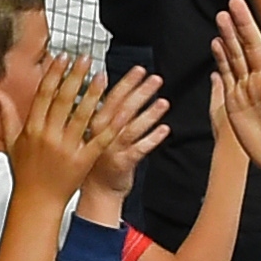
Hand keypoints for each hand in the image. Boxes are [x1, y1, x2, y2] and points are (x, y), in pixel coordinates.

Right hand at [6, 55, 105, 200]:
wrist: (37, 202)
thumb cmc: (25, 173)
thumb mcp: (11, 142)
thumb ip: (7, 114)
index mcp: (32, 129)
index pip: (43, 95)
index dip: (53, 74)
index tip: (62, 57)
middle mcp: (49, 137)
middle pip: (63, 101)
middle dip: (75, 76)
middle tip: (85, 59)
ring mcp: (67, 149)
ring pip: (81, 116)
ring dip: (93, 95)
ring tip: (102, 76)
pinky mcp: (83, 161)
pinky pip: (97, 140)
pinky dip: (108, 125)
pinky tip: (118, 111)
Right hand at [80, 66, 169, 193]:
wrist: (98, 191)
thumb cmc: (99, 158)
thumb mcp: (96, 132)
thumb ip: (107, 111)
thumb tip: (122, 88)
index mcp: (96, 123)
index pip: (111, 97)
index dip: (127, 82)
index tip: (139, 70)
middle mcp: (103, 134)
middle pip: (123, 109)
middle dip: (140, 92)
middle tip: (155, 79)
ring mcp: (113, 149)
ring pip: (132, 128)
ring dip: (149, 114)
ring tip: (163, 102)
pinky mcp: (123, 163)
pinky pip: (140, 149)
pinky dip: (152, 138)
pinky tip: (164, 129)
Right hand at [211, 0, 260, 174]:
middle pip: (254, 46)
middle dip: (245, 24)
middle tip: (235, 3)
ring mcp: (250, 87)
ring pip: (238, 55)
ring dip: (230, 35)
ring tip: (222, 16)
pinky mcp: (236, 100)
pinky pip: (227, 74)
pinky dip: (221, 58)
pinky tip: (217, 42)